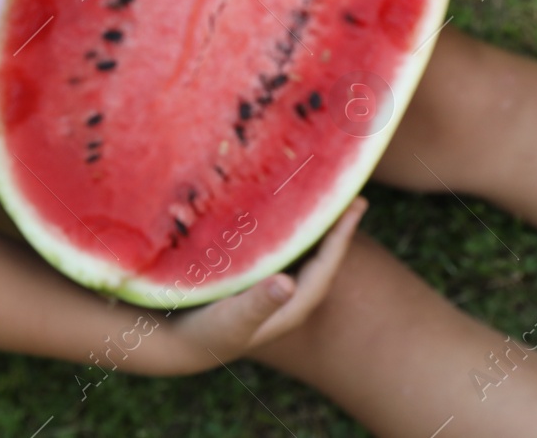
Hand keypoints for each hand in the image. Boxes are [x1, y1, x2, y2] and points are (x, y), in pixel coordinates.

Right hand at [163, 197, 366, 371]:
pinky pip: (283, 248)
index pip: (326, 265)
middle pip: (322, 255)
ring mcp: (275, 287)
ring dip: (314, 225)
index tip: (356, 205)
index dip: (342, 236)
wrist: (179, 342)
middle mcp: (290, 295)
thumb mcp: (230, 320)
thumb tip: (287, 283)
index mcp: (293, 306)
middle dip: (336, 226)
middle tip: (353, 194)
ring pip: (303, 250)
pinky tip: (285, 208)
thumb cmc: (206, 332)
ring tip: (324, 194)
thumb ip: (258, 303)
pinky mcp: (257, 278)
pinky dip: (288, 228)